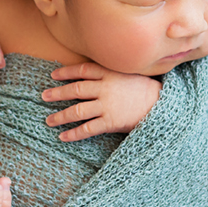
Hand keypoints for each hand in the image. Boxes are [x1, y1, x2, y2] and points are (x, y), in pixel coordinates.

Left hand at [41, 63, 161, 140]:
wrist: (163, 105)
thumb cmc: (147, 89)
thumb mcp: (130, 73)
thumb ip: (112, 74)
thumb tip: (94, 76)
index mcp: (110, 73)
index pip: (83, 70)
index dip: (66, 72)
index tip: (53, 75)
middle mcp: (105, 88)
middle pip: (75, 90)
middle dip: (58, 93)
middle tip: (44, 96)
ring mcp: (107, 106)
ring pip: (77, 110)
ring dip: (61, 116)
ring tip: (49, 120)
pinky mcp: (111, 122)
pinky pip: (88, 129)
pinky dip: (74, 133)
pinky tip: (63, 136)